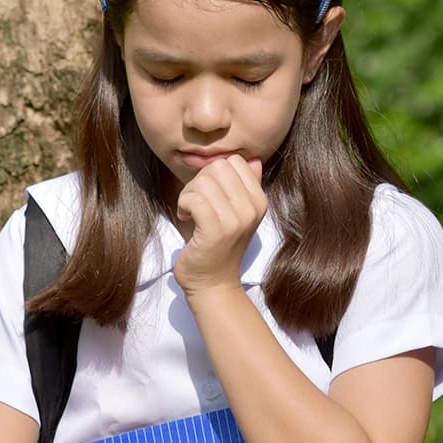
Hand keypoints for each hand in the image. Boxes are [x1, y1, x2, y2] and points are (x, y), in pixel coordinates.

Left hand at [173, 155, 266, 296]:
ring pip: (203, 181)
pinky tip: (186, 218)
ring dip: (188, 195)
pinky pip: (194, 199)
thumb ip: (244, 185)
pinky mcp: (216, 230)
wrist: (213, 283)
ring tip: (191, 213)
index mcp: (259, 200)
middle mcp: (252, 208)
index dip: (214, 173)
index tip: (209, 195)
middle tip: (195, 204)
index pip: (234, 161)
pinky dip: (183, 205)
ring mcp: (236, 219)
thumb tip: (252, 159)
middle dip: (198, 182)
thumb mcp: (236, 212)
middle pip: (217, 167)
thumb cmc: (217, 245)